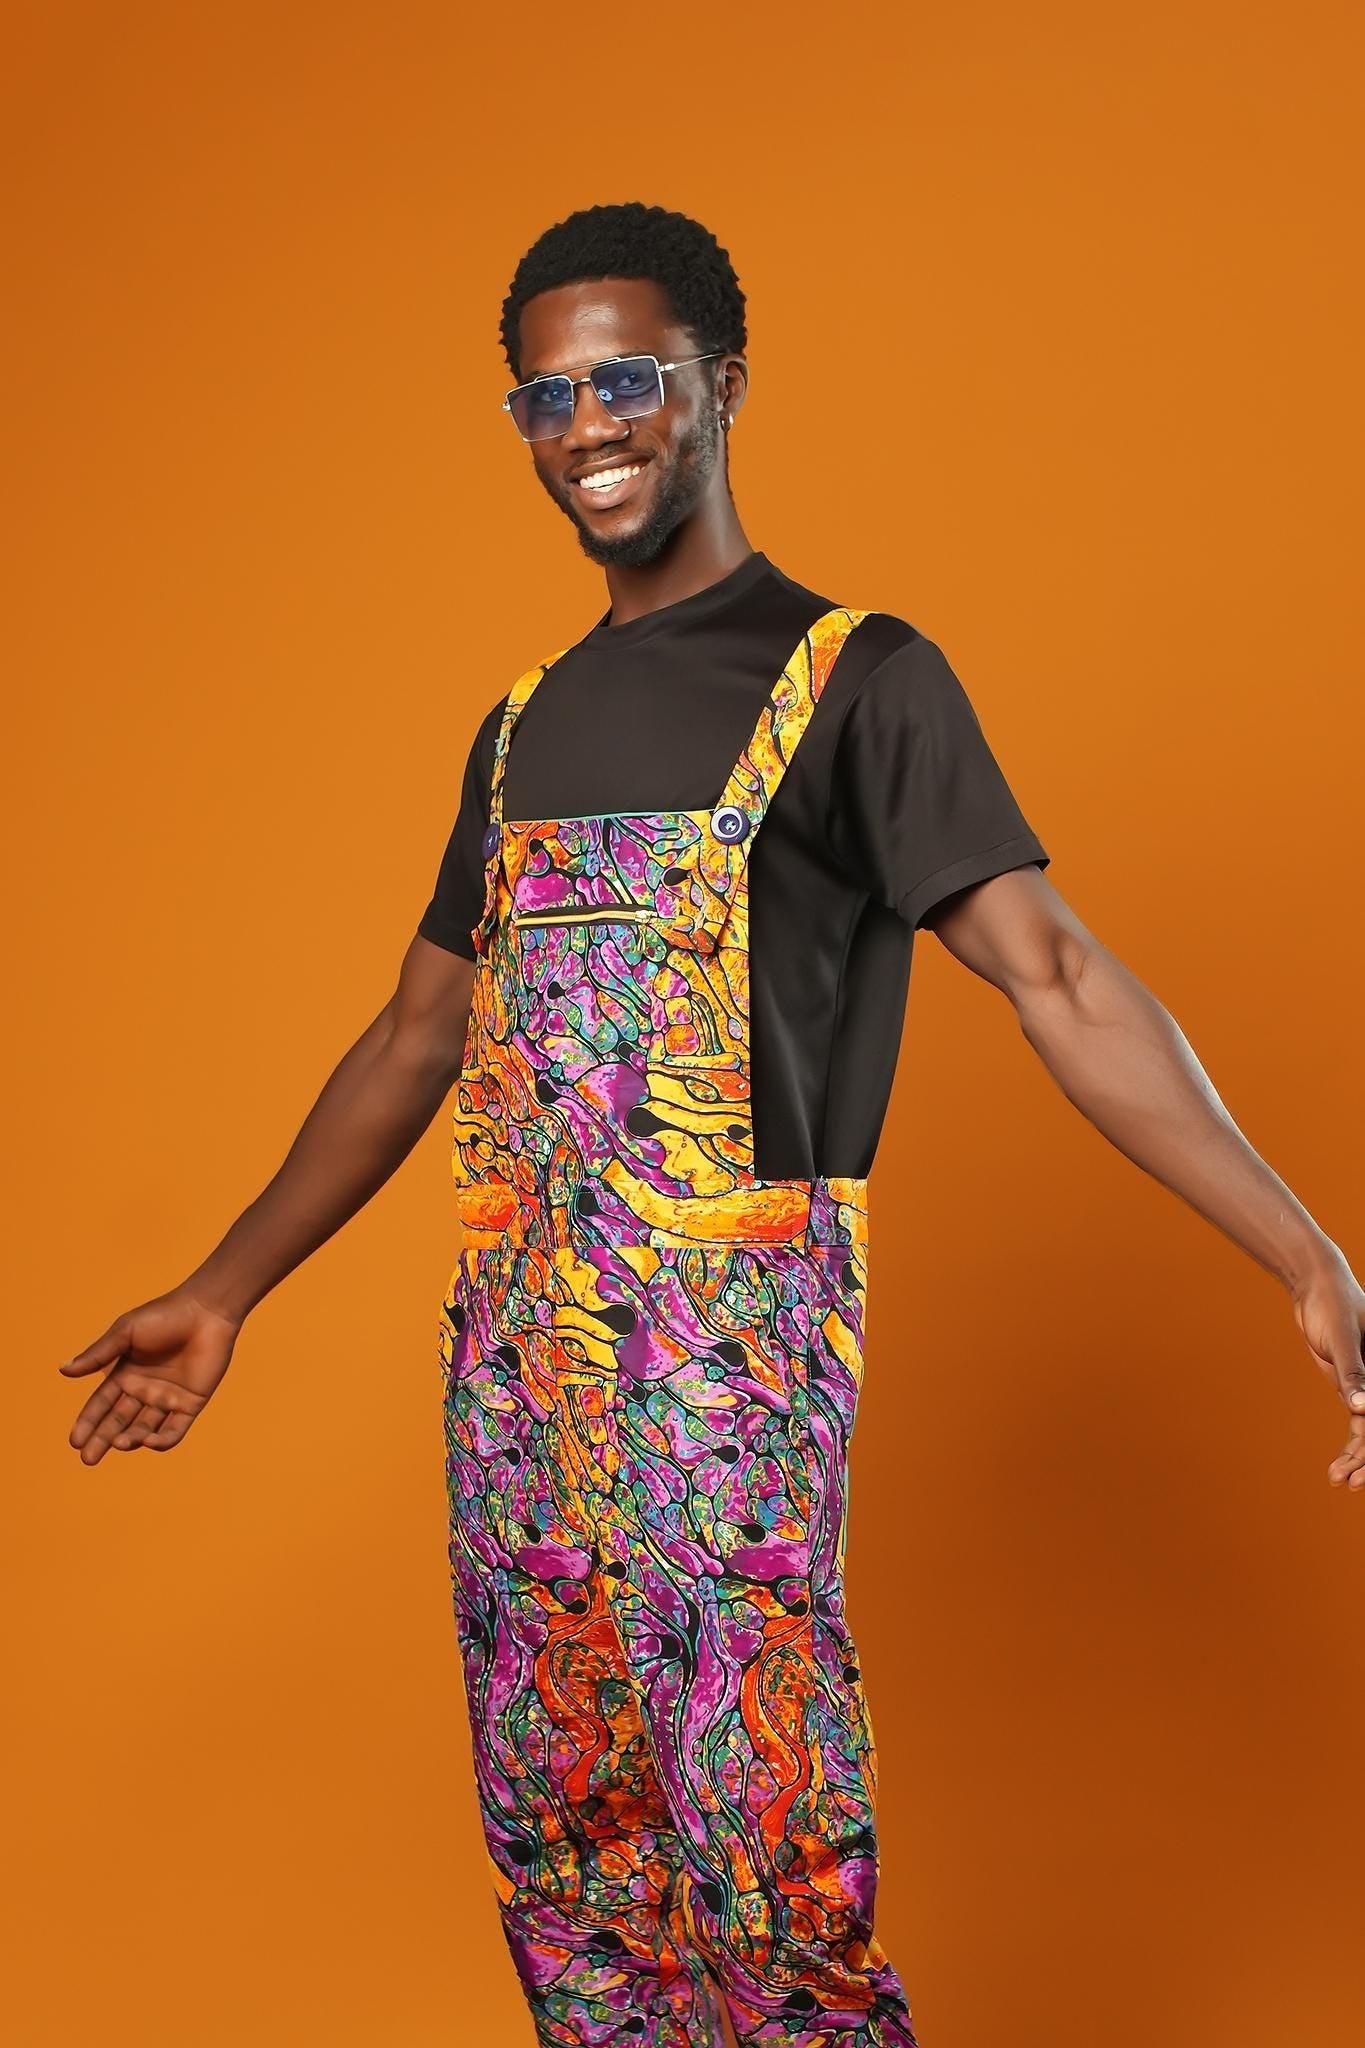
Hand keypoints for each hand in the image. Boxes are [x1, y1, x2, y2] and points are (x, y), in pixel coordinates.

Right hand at [58, 1288, 241, 1463]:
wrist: (206, 1311)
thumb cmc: (164, 1316)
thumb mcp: (125, 1333)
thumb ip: (98, 1355)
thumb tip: (63, 1370)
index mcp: (125, 1374)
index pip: (101, 1404)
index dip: (87, 1423)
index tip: (74, 1441)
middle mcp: (144, 1390)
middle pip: (118, 1422)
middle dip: (102, 1440)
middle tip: (88, 1458)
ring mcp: (167, 1399)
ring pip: (144, 1429)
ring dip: (130, 1440)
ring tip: (119, 1443)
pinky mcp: (191, 1404)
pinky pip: (174, 1430)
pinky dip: (162, 1441)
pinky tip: (148, 1441)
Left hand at [1290, 1252, 1364, 1489]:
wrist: (1317, 1285)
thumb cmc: (1334, 1303)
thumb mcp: (1343, 1336)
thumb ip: (1354, 1373)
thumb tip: (1361, 1409)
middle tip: (1352, 1482)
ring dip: (1358, 1458)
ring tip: (1338, 1480)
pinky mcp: (1351, 1387)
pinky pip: (1356, 1424)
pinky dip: (1350, 1446)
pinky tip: (1337, 1468)